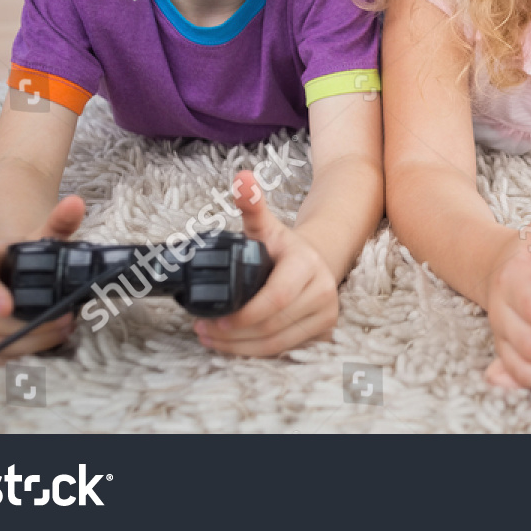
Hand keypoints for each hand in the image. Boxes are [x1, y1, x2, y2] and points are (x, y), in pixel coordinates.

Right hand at [0, 195, 84, 362]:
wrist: (0, 268)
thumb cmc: (22, 255)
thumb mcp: (40, 236)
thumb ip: (59, 221)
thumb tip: (76, 203)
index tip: (8, 306)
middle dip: (30, 326)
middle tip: (65, 322)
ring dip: (27, 344)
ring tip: (59, 334)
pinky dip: (8, 358)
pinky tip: (35, 350)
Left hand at [193, 170, 337, 355]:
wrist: (318, 259)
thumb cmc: (284, 248)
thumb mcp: (266, 226)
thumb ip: (252, 205)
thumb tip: (241, 178)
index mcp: (306, 264)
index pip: (274, 299)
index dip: (243, 315)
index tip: (214, 320)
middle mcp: (322, 290)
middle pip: (272, 325)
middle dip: (233, 334)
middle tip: (204, 331)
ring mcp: (327, 313)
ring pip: (278, 342)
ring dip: (240, 347)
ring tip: (212, 339)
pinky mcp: (325, 330)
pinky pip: (286, 349)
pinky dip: (257, 352)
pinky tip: (234, 346)